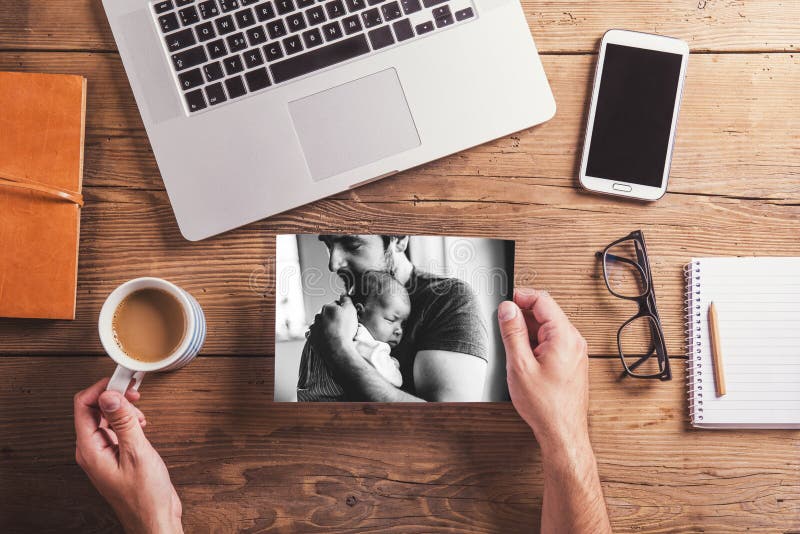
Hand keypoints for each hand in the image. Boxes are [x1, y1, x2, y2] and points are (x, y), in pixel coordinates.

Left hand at [74, 379, 182, 533]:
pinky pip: (114, 429)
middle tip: (134, 392)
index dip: (102, 388)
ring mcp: (102, 453)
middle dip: (114, 397)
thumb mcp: (137, 452)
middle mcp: (91, 450)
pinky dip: (127, 421)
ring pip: (105, 417)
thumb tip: (110, 395)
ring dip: (123, 409)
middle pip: (93, 409)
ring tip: (140, 415)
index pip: (83, 406)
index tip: (121, 381)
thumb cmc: (146, 495)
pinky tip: (140, 426)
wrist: (155, 518)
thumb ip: (123, 421)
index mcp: (90, 449)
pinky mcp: (114, 455)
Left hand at [308, 295, 358, 362]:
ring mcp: (314, 327)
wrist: (337, 348)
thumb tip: (343, 294)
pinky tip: (326, 338)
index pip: (336, 304)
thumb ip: (346, 300)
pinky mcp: (312, 337)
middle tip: (342, 326)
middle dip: (334, 318)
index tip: (346, 316)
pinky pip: (314, 334)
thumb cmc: (344, 330)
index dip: (343, 310)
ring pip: (321, 324)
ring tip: (335, 334)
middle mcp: (318, 315)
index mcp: (327, 307)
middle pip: (327, 314)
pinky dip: (319, 335)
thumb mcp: (351, 310)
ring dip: (326, 327)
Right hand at [498, 288, 589, 453]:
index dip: (521, 296)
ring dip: (528, 330)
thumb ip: (512, 332)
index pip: (543, 300)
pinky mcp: (571, 361)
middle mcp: (573, 341)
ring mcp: (574, 351)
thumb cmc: (546, 405)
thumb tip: (507, 309)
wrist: (562, 431)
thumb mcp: (520, 365)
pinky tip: (524, 357)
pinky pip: (552, 341)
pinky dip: (536, 342)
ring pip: (548, 327)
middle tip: (504, 325)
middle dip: (522, 314)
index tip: (506, 300)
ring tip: (514, 348)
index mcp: (564, 336)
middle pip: (546, 312)